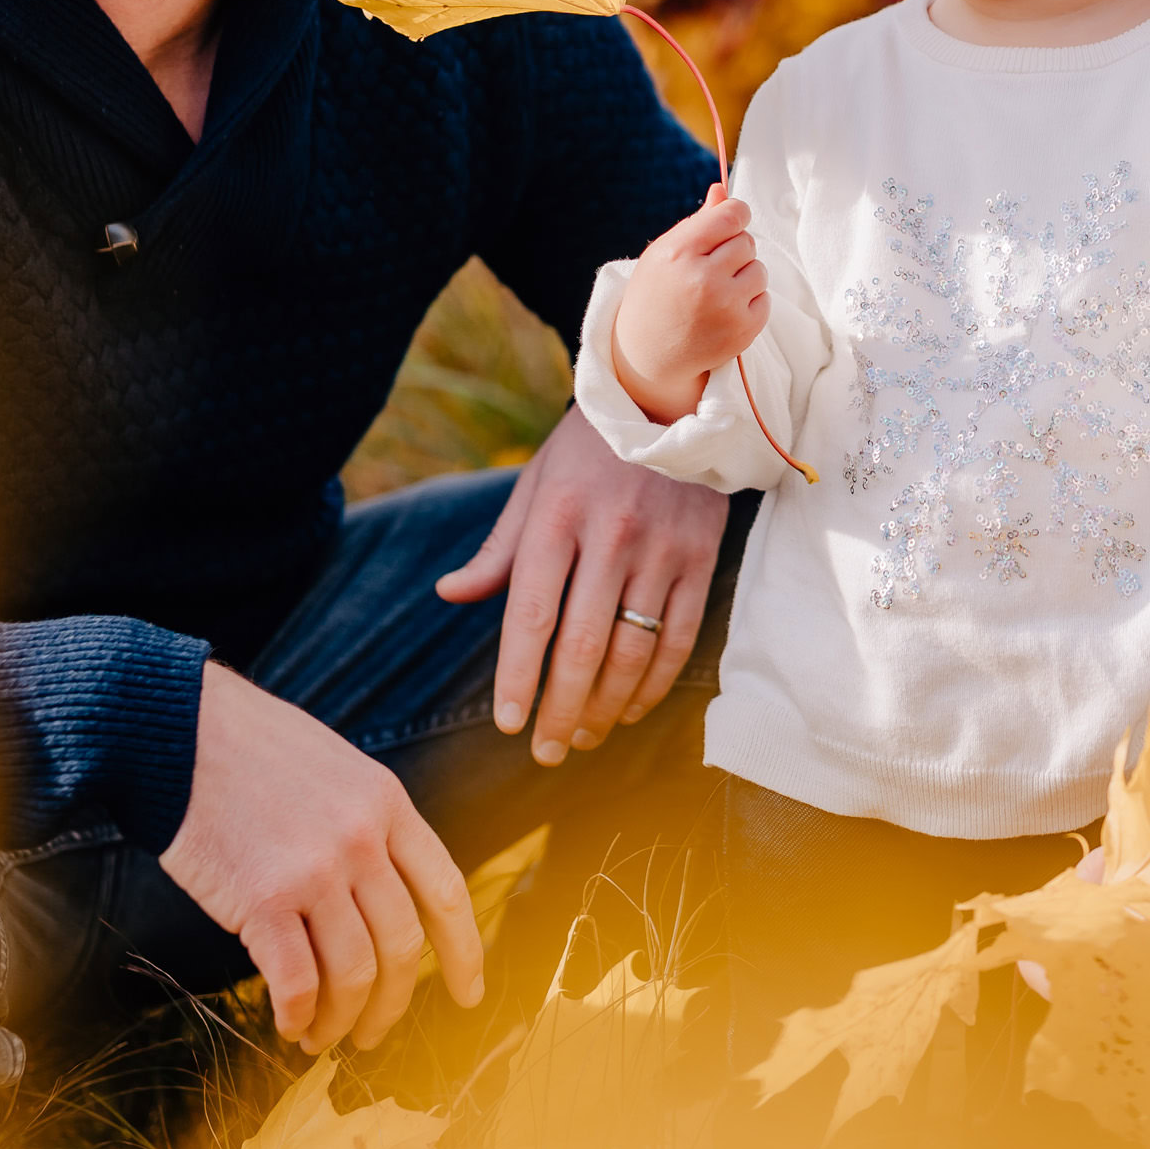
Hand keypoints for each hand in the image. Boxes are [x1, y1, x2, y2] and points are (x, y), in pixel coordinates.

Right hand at [159, 664, 481, 1051]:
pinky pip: (297, 982)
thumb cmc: (257, 753)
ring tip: (322, 1037)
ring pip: (355, 973)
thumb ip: (372, 828)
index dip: (465, 952)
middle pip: (403, 945)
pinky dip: (298, 1016)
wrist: (185, 732)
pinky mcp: (261, 899)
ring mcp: (316, 870)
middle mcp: (364, 839)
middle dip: (393, 1004)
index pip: (447, 891)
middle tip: (372, 1033)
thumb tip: (385, 906)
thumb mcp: (342, 771)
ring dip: (341, 1020)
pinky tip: (288, 1025)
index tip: (469, 994)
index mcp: (390, 804)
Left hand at [436, 405, 728, 763]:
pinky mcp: (701, 557)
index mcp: (557, 517)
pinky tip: (631, 708)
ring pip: (633, 650)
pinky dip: (655, 683)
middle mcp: (611, 536)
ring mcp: (662, 549)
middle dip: (560, 710)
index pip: (532, 615)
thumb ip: (498, 549)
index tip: (509, 723)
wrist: (670, 398)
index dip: (519, 678)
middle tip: (545, 751)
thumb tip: (448, 596)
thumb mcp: (535, 484)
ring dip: (606, 706)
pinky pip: (680, 637)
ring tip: (584, 735)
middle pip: (582, 646)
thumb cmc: (588, 449)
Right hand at [610, 183, 768, 423]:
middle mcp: (703, 280)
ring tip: (716, 291)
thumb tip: (723, 189)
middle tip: (711, 267)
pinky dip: (750, 302)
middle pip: (747, 242)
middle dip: (734, 250)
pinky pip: (765, 299)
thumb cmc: (656, 294)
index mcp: (679, 253)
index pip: (731, 216)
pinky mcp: (742, 331)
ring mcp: (726, 308)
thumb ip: (698, 222)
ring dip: (744, 276)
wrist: (647, 355)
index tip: (732, 221)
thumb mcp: (664, 253)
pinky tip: (724, 311)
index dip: (737, 215)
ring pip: (759, 270)